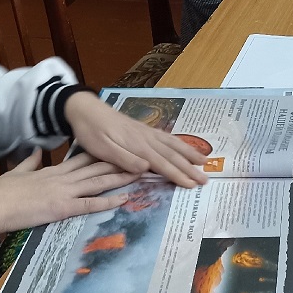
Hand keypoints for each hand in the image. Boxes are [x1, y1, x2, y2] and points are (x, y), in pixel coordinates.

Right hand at [0, 150, 140, 234]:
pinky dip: (108, 201)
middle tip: (140, 159)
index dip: (103, 154)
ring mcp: (63, 191)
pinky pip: (89, 204)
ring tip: (140, 173)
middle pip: (96, 167)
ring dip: (120, 178)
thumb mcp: (18, 172)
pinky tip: (124, 199)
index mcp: (53, 171)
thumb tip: (35, 152)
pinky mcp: (61, 208)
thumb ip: (30, 162)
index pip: (83, 159)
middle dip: (119, 163)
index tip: (119, 149)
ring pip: (98, 182)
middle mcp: (62, 178)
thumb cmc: (0, 191)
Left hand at [63, 91, 209, 188]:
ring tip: (205, 161)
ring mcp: (146, 132)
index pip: (162, 163)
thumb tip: (146, 168)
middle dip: (190, 167)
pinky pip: (167, 137)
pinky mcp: (143, 129)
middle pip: (173, 155)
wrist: (86, 109)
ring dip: (189, 153)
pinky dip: (179, 143)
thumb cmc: (92, 131)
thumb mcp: (102, 149)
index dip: (178, 175)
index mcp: (137, 146)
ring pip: (173, 144)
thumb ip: (124, 159)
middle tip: (206, 179)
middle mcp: (146, 138)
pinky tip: (184, 146)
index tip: (193, 184)